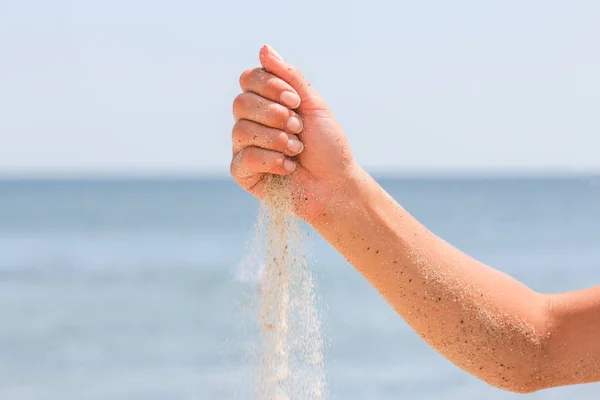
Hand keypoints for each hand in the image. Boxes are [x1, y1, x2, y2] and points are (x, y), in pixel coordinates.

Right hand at [230, 45, 357, 221]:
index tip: (296, 101)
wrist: (336, 184)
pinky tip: (289, 167)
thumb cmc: (327, 146)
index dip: (270, 86)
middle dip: (275, 114)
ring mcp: (244, 147)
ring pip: (241, 130)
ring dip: (277, 139)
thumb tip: (264, 48)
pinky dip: (271, 161)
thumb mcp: (313, 104)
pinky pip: (244, 158)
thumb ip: (290, 77)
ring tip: (297, 149)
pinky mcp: (243, 173)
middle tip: (299, 127)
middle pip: (241, 103)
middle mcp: (251, 122)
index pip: (248, 79)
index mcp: (265, 103)